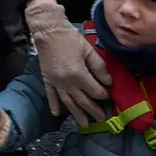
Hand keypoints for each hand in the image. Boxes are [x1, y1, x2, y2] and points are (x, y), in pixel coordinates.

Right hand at [25, 1, 111, 126]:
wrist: (48, 31)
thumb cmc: (70, 38)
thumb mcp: (89, 50)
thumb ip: (99, 67)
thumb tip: (108, 82)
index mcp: (78, 74)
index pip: (95, 91)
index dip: (104, 95)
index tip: (108, 96)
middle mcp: (67, 83)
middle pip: (83, 101)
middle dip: (93, 110)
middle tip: (102, 118)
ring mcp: (56, 83)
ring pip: (68, 103)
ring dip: (77, 115)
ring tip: (84, 124)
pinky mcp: (47, 80)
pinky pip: (50, 96)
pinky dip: (53, 105)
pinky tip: (57, 114)